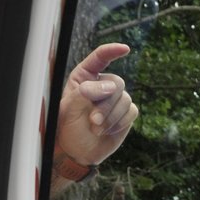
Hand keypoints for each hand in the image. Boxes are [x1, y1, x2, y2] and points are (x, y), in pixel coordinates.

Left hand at [55, 43, 138, 168]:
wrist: (78, 150)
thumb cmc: (68, 127)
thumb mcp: (69, 108)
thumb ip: (87, 92)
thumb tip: (111, 87)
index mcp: (84, 77)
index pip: (100, 58)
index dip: (112, 51)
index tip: (125, 49)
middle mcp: (102, 85)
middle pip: (116, 84)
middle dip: (106, 105)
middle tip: (93, 121)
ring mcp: (116, 99)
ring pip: (125, 99)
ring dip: (111, 117)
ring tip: (97, 129)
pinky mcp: (126, 113)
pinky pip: (131, 112)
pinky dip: (119, 123)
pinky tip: (107, 130)